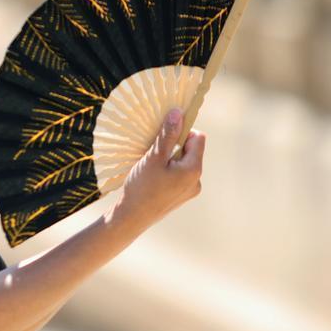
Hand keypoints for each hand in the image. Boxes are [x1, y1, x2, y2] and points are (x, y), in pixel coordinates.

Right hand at [115, 109, 205, 228]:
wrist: (132, 218)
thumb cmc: (142, 186)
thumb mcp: (154, 157)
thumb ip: (168, 134)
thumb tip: (178, 112)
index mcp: (194, 169)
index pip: (198, 138)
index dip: (183, 131)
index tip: (165, 135)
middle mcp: (197, 181)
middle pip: (191, 150)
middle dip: (174, 146)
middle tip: (154, 152)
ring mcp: (190, 191)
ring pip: (184, 163)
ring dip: (170, 159)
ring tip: (152, 167)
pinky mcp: (181, 197)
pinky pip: (179, 176)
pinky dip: (169, 172)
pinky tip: (153, 178)